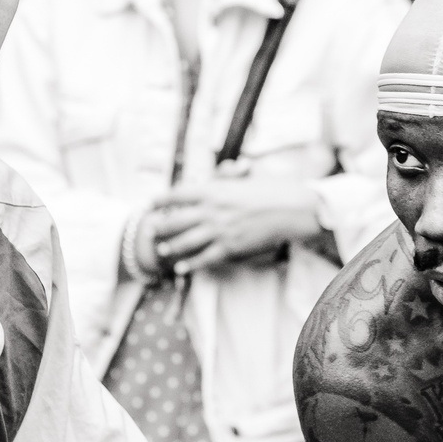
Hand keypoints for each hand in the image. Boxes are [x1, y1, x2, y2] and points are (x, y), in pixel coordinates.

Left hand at [148, 177, 325, 272]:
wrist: (291, 209)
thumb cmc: (272, 189)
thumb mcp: (245, 177)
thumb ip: (227, 177)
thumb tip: (217, 173)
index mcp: (214, 189)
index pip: (178, 194)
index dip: (162, 199)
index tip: (152, 203)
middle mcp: (212, 210)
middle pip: (175, 221)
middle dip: (160, 227)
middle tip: (151, 231)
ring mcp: (220, 231)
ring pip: (185, 242)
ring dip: (170, 247)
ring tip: (162, 250)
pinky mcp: (231, 247)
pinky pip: (205, 258)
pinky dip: (191, 264)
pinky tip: (181, 268)